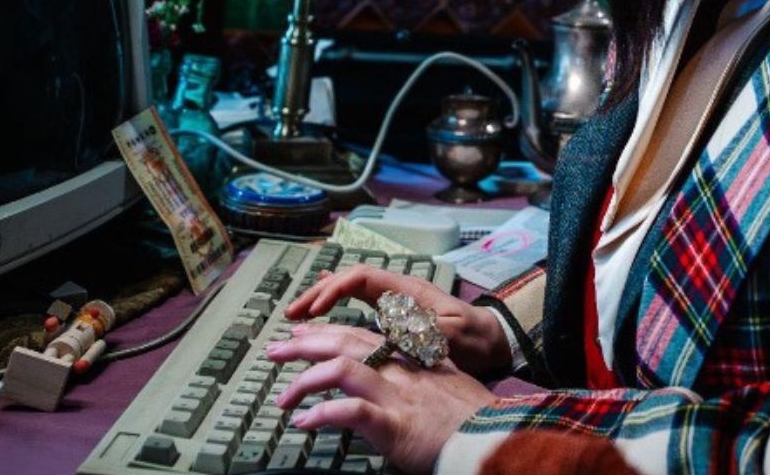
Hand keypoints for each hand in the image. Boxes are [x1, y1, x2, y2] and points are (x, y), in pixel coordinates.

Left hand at [267, 324, 495, 473]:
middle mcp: (401, 370)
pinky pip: (350, 411)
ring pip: (342, 368)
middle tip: (275, 350)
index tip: (303, 332)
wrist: (494, 439)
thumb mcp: (446, 388)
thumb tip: (400, 385)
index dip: (328, 331)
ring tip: (282, 398)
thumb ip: (420, 381)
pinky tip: (304, 422)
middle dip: (305, 343)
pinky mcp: (395, 424)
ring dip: (305, 381)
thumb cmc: (473, 421)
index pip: (362, 334)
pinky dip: (323, 414)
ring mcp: (398, 394)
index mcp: (411, 360)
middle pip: (345, 342)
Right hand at [284, 265, 513, 377]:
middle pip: (349, 280)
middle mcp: (397, 290)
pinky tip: (322, 313)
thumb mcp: (448, 335)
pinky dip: (338, 306)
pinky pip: (360, 303)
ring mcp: (396, 301)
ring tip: (298, 316)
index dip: (333, 289)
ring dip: (323, 300)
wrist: (495, 342)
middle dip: (318, 293)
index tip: (315, 310)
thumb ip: (418, 328)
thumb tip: (383, 323)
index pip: (360, 277)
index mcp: (407, 290)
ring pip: (351, 290)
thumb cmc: (475, 339)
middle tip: (292, 314)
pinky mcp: (397, 316)